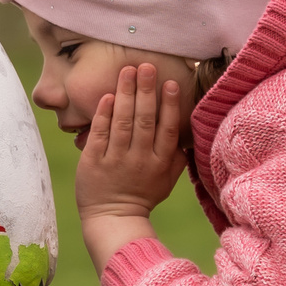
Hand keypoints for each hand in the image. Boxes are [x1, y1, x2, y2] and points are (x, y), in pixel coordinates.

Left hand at [76, 63, 187, 267]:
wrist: (112, 220)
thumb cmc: (143, 197)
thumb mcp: (167, 181)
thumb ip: (179, 158)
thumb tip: (191, 135)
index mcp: (160, 162)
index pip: (167, 129)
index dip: (170, 105)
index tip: (171, 83)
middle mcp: (139, 159)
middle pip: (145, 120)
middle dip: (147, 91)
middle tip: (147, 66)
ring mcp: (116, 160)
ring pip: (122, 122)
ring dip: (125, 94)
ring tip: (127, 71)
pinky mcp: (93, 162)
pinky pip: (99, 134)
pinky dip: (103, 114)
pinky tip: (108, 96)